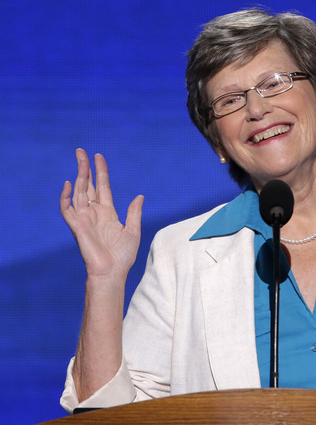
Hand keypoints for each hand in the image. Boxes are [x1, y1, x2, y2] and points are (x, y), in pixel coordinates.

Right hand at [60, 149, 143, 280]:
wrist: (112, 272)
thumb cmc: (123, 256)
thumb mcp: (133, 231)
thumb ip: (134, 212)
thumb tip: (140, 196)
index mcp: (108, 213)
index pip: (103, 187)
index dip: (101, 172)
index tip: (99, 157)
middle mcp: (94, 213)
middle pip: (88, 185)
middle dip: (85, 168)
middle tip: (81, 151)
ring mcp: (84, 219)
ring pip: (79, 192)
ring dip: (79, 175)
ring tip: (80, 159)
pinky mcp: (77, 226)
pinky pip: (67, 209)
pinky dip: (66, 197)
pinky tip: (70, 184)